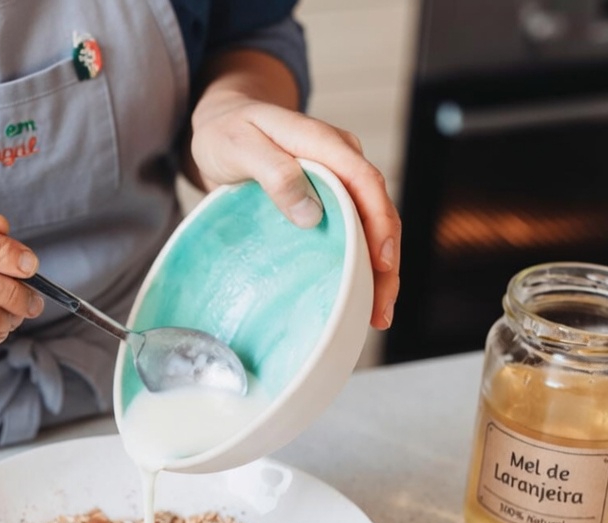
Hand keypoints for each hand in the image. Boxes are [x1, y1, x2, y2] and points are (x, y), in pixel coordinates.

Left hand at [189, 92, 401, 329]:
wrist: (220, 123)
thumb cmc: (227, 131)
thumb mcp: (239, 146)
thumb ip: (274, 172)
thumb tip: (311, 212)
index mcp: (325, 143)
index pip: (366, 183)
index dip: (379, 225)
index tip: (382, 264)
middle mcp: (341, 160)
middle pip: (379, 212)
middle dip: (386, 263)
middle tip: (381, 310)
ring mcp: (338, 181)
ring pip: (371, 227)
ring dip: (378, 272)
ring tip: (377, 314)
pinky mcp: (329, 200)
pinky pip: (353, 232)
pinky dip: (359, 264)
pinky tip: (358, 294)